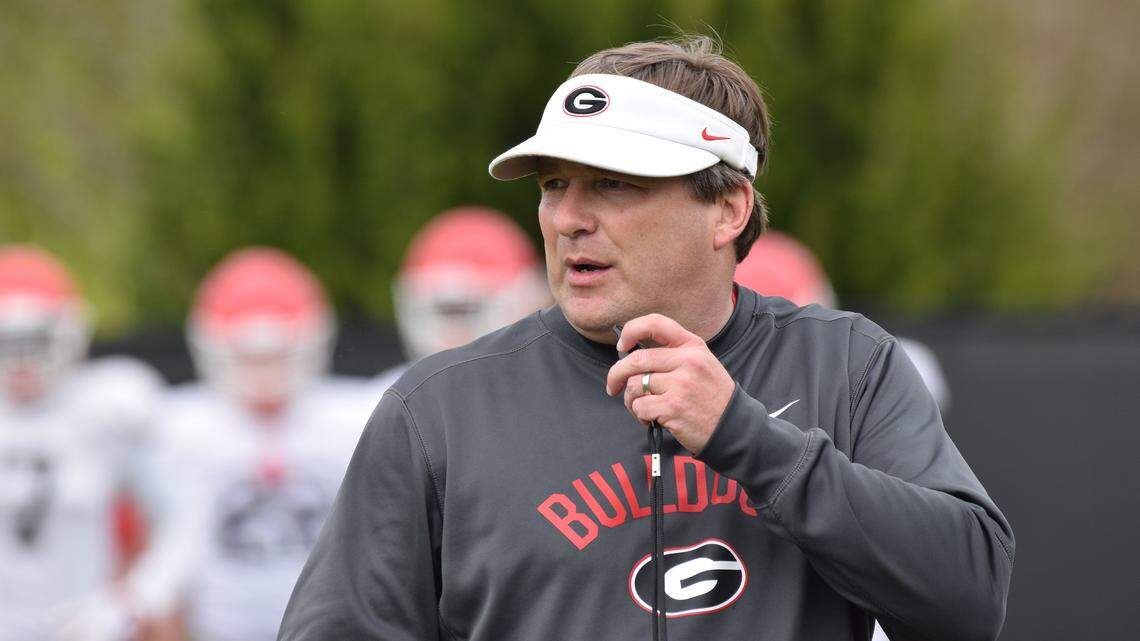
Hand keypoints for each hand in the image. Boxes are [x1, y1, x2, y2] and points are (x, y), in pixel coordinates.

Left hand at [605, 314, 735, 455]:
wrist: (733, 427)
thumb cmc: (712, 397)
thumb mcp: (702, 364)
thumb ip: (673, 355)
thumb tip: (631, 354)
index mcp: (693, 346)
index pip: (656, 323)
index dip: (631, 330)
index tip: (622, 345)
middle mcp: (687, 361)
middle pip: (636, 360)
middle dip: (616, 374)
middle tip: (613, 386)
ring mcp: (680, 384)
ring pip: (635, 386)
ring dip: (631, 400)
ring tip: (643, 408)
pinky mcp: (673, 407)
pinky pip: (640, 407)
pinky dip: (640, 415)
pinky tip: (652, 419)